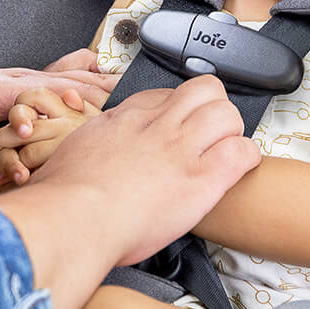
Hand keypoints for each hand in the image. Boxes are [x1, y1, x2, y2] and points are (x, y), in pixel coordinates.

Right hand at [0, 75, 260, 273]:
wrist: (73, 218)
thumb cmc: (63, 197)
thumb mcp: (72, 152)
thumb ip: (92, 147)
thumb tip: (91, 154)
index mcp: (125, 118)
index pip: (166, 95)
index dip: (178, 110)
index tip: (179, 125)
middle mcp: (157, 125)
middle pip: (205, 90)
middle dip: (214, 108)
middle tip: (211, 133)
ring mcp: (181, 148)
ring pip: (227, 113)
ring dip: (231, 131)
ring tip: (225, 151)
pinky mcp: (201, 179)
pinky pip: (242, 152)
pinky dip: (246, 159)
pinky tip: (238, 170)